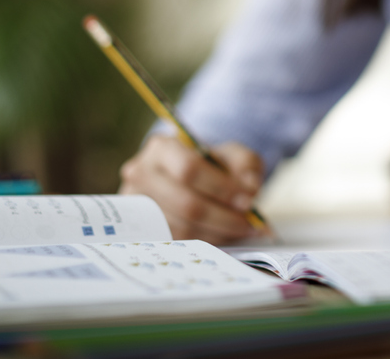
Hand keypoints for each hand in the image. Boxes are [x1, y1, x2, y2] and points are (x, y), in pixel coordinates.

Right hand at [119, 135, 264, 243]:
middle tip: (250, 221)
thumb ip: (246, 164)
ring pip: (182, 227)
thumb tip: (250, 188)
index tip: (248, 200)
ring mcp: (139, 205)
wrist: (189, 176)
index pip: (189, 169)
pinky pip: (179, 241)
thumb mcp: (232, 153)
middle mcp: (142, 174)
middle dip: (223, 215)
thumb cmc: (211, 163)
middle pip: (185, 203)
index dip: (221, 187)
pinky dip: (207, 241)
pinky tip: (227, 236)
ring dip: (218, 231)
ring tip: (244, 229)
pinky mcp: (144, 229)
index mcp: (161, 148)